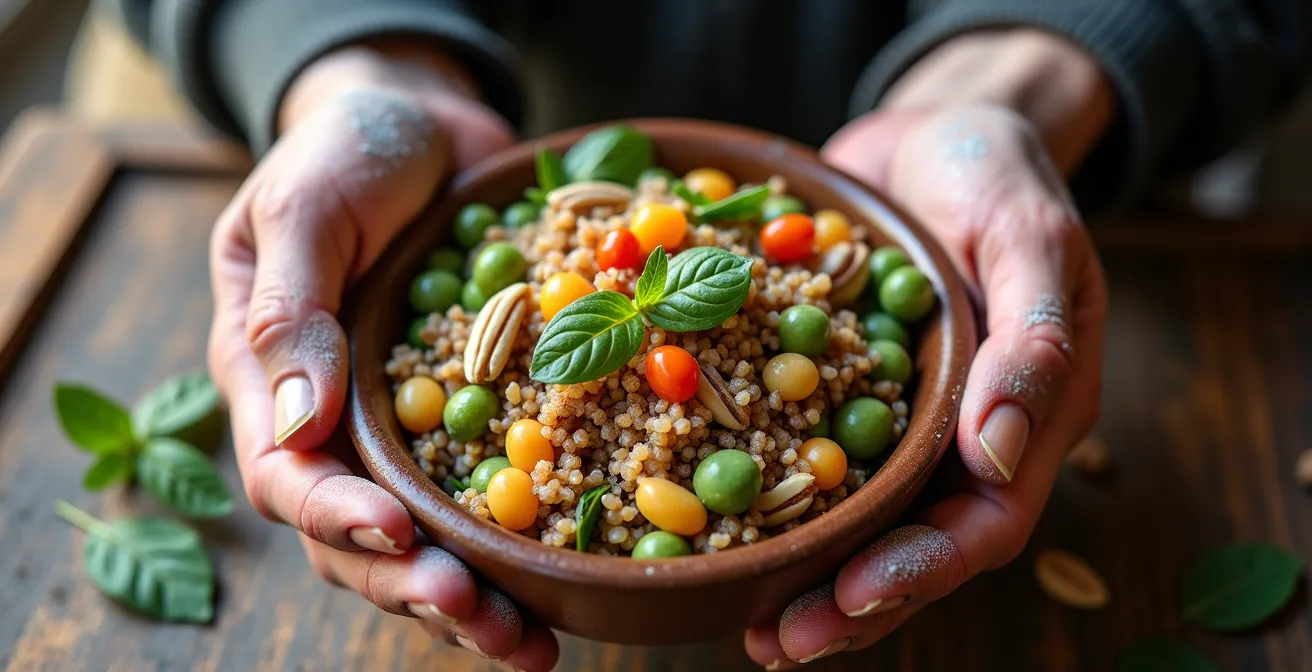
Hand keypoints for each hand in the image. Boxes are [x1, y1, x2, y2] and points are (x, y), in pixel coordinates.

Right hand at [206, 45, 557, 668]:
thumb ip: (291, 308)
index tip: (403, 541)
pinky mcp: (473, 414)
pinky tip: (567, 588)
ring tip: (530, 645)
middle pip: (358, 538)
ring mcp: (403, 425)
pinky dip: (520, 546)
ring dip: (473, 597)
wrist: (422, 119)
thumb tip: (297, 424)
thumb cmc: (348, 147)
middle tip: (484, 618)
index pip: (288, 476)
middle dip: (417, 587)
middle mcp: (334, 420)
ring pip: (425, 539)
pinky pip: (489, 493)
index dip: (340, 521)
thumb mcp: (305, 206)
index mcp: (271, 377)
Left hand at [744, 76, 1108, 666]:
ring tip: (742, 625)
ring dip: (802, 573)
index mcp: (1022, 420)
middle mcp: (954, 436)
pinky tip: (704, 523)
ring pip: (849, 516)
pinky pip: (794, 448)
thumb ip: (1031, 343)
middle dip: (846, 602)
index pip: (980, 522)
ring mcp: (890, 416)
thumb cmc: (999, 175)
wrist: (931, 133)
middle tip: (776, 644)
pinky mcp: (829, 387)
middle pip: (907, 544)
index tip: (850, 599)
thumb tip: (1000, 454)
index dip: (918, 571)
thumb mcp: (1033, 240)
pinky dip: (756, 489)